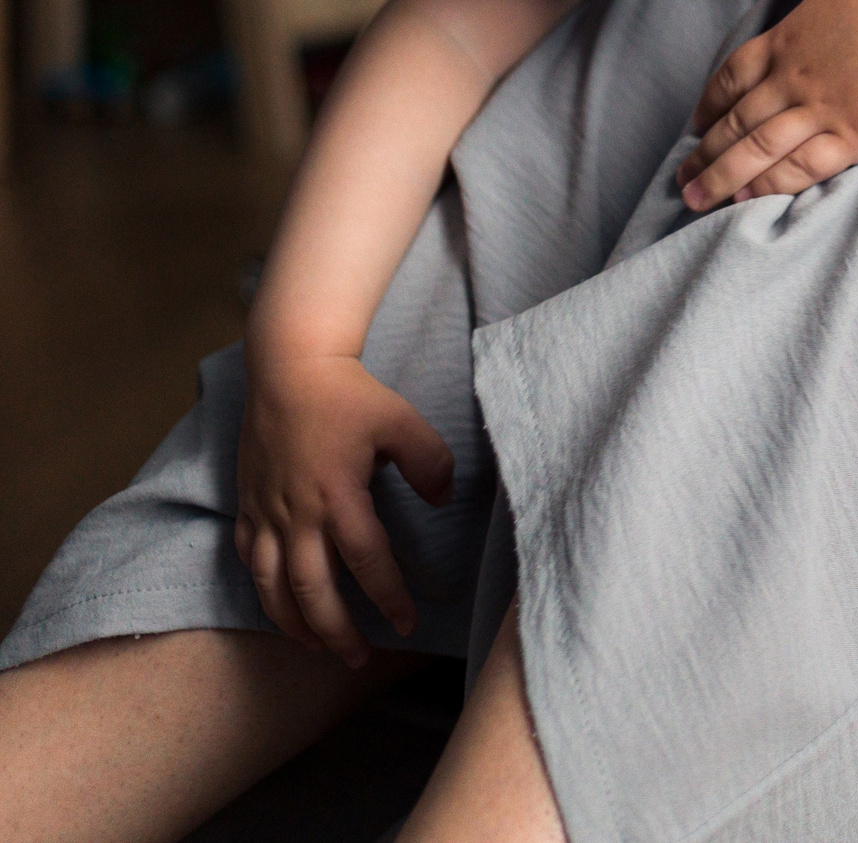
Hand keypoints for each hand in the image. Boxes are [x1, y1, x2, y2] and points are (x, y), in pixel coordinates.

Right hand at [234, 352, 453, 666]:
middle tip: (358, 657)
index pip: (367, 562)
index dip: (389, 598)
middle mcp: (297, 512)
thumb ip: (431, 463)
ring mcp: (266, 510)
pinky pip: (249, 560)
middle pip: (312, 589)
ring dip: (294, 622)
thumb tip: (443, 499)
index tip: (407, 624)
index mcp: (338, 495)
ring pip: (272, 585)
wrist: (289, 368)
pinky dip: (264, 590)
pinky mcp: (247, 504)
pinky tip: (280, 606)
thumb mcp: (403, 421)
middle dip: (336, 630)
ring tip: (317, 647)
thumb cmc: (349, 394)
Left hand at [678, 0, 857, 208]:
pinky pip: (802, 166)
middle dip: (704, 154)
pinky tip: (749, 198)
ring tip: (700, 200)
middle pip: (735, 122)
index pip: (732, 77)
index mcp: (785, 41)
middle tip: (682, 180)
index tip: (695, 126)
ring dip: (724, 176)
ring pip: (758, 149)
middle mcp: (792, 79)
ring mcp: (820, 109)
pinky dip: (771, 184)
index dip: (709, 104)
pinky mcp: (852, 135)